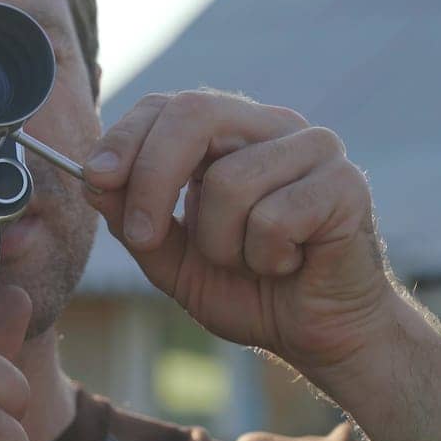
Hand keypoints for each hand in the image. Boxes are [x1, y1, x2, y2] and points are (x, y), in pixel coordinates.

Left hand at [83, 89, 398, 375]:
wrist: (314, 334)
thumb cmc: (247, 290)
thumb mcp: (170, 259)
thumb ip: (132, 220)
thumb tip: (94, 179)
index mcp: (228, 134)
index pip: (166, 106)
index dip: (124, 138)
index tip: (95, 178)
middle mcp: (271, 127)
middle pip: (194, 114)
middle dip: (151, 178)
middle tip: (142, 237)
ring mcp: (315, 149)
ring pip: (229, 180)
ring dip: (221, 244)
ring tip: (250, 261)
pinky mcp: (346, 184)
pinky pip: (274, 217)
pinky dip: (265, 257)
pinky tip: (288, 264)